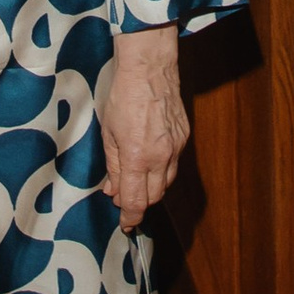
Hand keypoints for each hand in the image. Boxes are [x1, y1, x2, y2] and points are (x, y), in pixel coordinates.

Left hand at [98, 29, 187, 231]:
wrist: (149, 69)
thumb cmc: (124, 96)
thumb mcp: (108, 133)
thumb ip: (113, 165)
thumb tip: (113, 189)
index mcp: (138, 158)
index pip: (137, 201)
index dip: (130, 217)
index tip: (125, 224)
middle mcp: (161, 157)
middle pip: (154, 197)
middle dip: (139, 202)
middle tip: (123, 196)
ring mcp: (176, 148)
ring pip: (166, 182)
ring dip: (151, 187)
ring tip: (134, 178)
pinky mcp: (184, 138)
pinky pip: (174, 164)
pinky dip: (161, 169)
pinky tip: (148, 159)